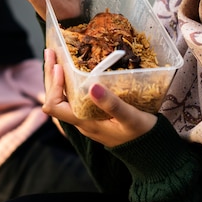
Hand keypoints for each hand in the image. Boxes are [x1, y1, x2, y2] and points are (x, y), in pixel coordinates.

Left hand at [42, 48, 157, 147]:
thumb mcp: (131, 118)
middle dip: (51, 75)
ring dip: (57, 78)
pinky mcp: (92, 114)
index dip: (53, 86)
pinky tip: (73, 70)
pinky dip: (68, 82)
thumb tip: (92, 87)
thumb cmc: (142, 134)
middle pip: (54, 99)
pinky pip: (72, 97)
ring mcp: (85, 117)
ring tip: (57, 56)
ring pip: (62, 97)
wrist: (150, 149)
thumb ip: (113, 104)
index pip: (54, 106)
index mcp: (84, 122)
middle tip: (51, 52)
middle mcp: (80, 120)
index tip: (60, 67)